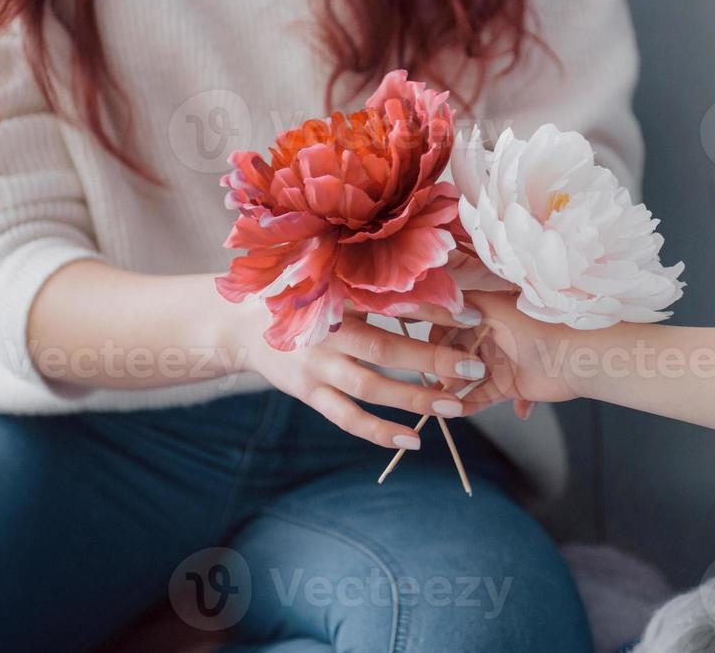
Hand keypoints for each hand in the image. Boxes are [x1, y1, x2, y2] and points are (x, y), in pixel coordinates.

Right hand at [218, 299, 496, 450]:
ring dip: (415, 399)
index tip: (474, 312)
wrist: (239, 322)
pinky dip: (379, 432)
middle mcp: (326, 331)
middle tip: (474, 368)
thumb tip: (438, 274)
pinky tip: (413, 440)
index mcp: (336, 295)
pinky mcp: (309, 393)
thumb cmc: (303, 293)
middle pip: (384, 348)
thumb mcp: (333, 277)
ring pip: (370, 388)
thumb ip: (373, 280)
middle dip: (433, 359)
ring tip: (456, 407)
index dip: (434, 307)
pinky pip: (347, 418)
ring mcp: (315, 366)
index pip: (392, 301)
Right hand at [430, 291, 601, 414]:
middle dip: (442, 366)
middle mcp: (491, 339)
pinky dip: (467, 405)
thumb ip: (465, 303)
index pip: (450, 325)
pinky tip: (455, 409)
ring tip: (438, 399)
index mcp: (487, 315)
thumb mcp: (497, 307)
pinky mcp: (509, 387)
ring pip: (466, 378)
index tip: (425, 349)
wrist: (578, 356)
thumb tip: (432, 304)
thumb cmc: (539, 325)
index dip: (436, 337)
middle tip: (437, 378)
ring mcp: (499, 364)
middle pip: (455, 354)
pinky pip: (481, 398)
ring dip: (452, 388)